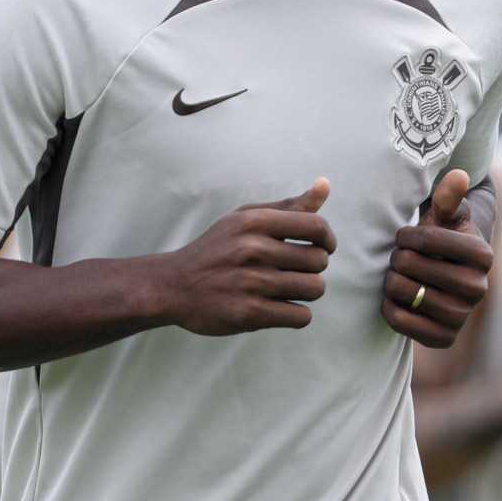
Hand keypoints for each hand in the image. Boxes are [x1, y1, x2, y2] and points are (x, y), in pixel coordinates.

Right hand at [159, 178, 337, 336]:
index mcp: (255, 222)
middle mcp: (253, 250)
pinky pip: (301, 317)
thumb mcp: (245, 219)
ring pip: (315, 289)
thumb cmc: (218, 249)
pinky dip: (297, 315)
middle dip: (314, 268)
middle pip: (319, 261)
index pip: (317, 226)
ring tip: (288, 289)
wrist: (173, 286)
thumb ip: (288, 206)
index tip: (321, 247)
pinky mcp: (249, 314)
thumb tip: (325, 184)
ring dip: (307, 292)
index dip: (327, 239)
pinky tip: (280, 308)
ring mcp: (251, 283)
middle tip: (295, 271)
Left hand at [383, 170, 492, 347]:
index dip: (406, 235)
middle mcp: (478, 288)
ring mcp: (462, 316)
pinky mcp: (444, 338)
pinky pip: (400, 321)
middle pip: (410, 265)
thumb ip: (449, 197)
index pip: (425, 239)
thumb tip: (458, 175)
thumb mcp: (446, 216)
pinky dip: (389, 308)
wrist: (447, 277)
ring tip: (398, 275)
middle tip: (400, 257)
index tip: (406, 237)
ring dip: (390, 281)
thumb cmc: (442, 240)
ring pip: (403, 292)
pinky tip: (395, 298)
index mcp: (482, 255)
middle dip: (397, 257)